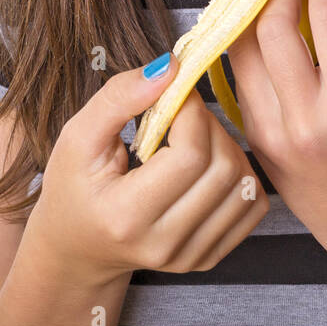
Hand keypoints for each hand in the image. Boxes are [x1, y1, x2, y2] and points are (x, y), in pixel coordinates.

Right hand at [24, 55, 269, 287]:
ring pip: (245, 186)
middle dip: (211, 126)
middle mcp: (163, 245)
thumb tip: (171, 66)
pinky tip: (209, 165)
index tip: (177, 95)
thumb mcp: (77, 137)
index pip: (189, 156)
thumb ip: (118, 97)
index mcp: (125, 218)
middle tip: (186, 114)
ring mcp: (189, 257)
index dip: (192, 112)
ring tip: (195, 138)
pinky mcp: (209, 259)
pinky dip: (241, 175)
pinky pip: (253, 207)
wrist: (76, 250)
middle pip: (223, 169)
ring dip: (229, 148)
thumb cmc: (73, 188)